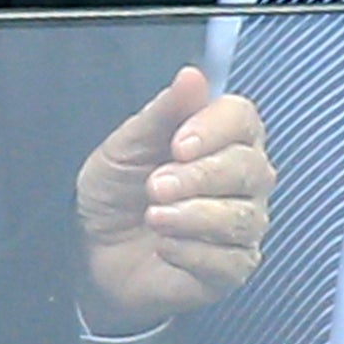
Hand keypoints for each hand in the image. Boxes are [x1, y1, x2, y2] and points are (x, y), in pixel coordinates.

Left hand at [78, 67, 273, 331]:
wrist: (92, 250)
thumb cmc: (116, 192)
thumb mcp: (127, 146)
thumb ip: (162, 113)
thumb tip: (193, 76)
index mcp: (223, 138)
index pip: (244, 119)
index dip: (215, 129)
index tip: (178, 144)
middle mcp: (245, 180)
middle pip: (250, 168)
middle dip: (200, 177)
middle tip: (155, 186)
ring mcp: (244, 225)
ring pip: (243, 217)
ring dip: (193, 216)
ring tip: (154, 217)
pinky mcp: (234, 268)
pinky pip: (230, 260)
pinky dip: (190, 252)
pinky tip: (163, 247)